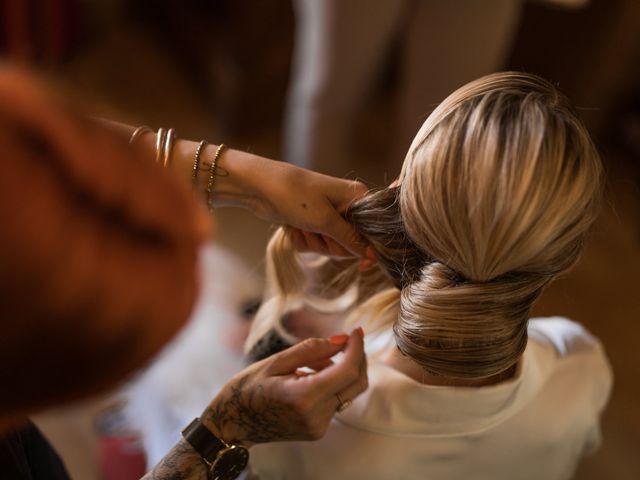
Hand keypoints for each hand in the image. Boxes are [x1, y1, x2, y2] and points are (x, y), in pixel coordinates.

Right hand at [201, 328, 366, 445]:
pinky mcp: (318, 430)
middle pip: (356, 384)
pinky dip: (333, 383)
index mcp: (303, 397)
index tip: (357, 330)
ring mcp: (319, 427)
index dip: (357, 348)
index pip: (347, 371)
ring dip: (343, 370)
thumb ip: (312, 349)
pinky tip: (311, 374)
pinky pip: (337, 401)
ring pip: (348, 392)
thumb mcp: (276, 361)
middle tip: (347, 339)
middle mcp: (316, 416)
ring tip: (315, 360)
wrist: (232, 424)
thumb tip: (343, 339)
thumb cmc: (247, 388)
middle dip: (358, 358)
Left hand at [244, 159, 368, 255]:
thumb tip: (374, 255)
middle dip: (329, 244)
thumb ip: (351, 239)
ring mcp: (327, 215)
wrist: (260, 187)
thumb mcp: (325, 220)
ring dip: (312, 242)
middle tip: (315, 230)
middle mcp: (345, 206)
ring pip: (329, 247)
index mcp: (357, 198)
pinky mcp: (310, 222)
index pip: (371, 233)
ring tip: (300, 224)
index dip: (364, 249)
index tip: (363, 267)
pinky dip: (300, 239)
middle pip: (349, 244)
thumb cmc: (295, 196)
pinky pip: (312, 244)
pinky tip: (291, 225)